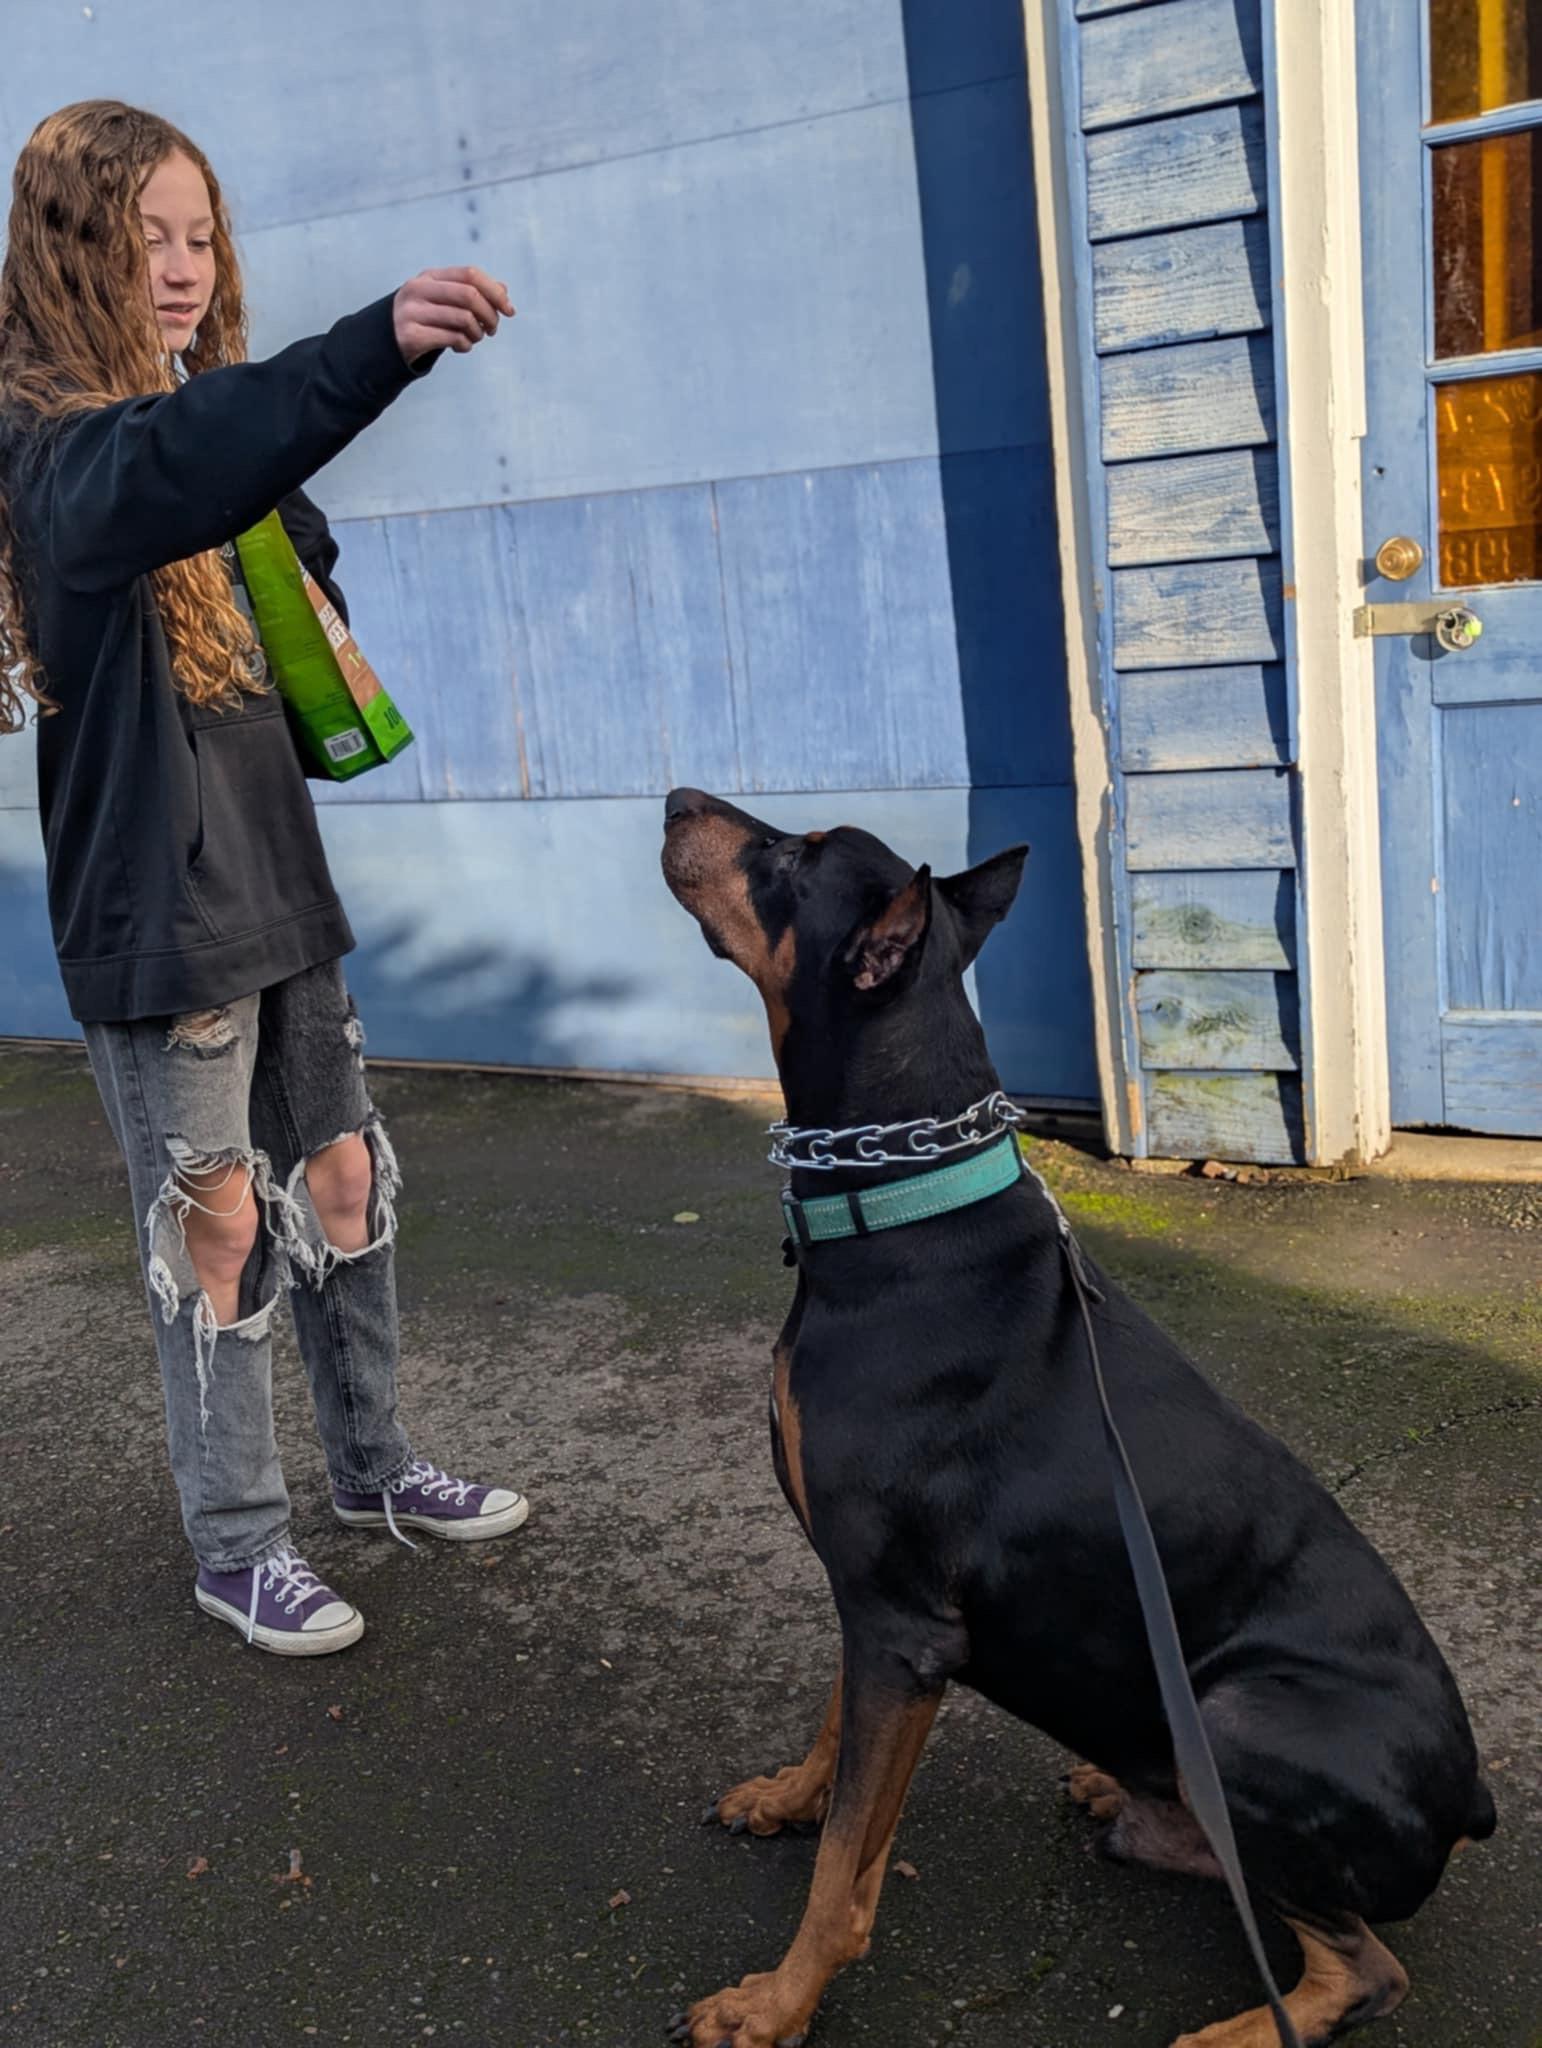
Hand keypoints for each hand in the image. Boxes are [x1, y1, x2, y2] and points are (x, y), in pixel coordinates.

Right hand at [393, 266, 514, 363]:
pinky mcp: (411, 335)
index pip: (470, 274)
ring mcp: (413, 311)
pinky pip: (452, 338)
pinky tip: (462, 346)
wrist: (385, 341)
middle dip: (490, 314)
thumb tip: (503, 289)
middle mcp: (418, 289)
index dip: (495, 291)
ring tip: (475, 338)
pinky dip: (466, 345)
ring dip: (478, 333)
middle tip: (493, 329)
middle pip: (470, 295)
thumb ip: (471, 292)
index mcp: (430, 276)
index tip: (509, 310)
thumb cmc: (423, 319)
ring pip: (464, 319)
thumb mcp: (444, 300)